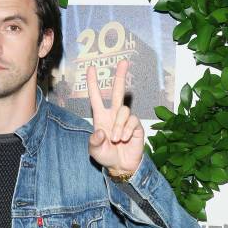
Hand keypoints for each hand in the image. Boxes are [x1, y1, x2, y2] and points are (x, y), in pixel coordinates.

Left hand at [87, 59, 143, 176]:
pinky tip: (125, 139)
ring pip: (124, 111)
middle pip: (118, 92)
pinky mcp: (136, 126)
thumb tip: (101, 132)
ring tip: (116, 139)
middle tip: (124, 62)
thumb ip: (94, 142)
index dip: (93, 83)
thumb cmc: (106, 156)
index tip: (91, 69)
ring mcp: (126, 120)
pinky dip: (127, 130)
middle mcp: (114, 115)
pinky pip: (132, 121)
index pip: (96, 97)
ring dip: (119, 126)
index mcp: (101, 118)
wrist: (121, 166)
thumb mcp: (95, 150)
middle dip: (120, 76)